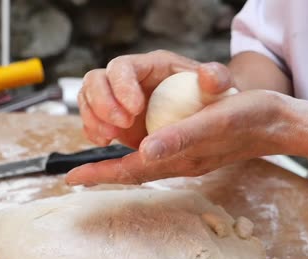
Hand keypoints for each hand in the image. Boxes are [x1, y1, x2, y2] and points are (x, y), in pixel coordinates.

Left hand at [66, 90, 292, 185]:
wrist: (277, 122)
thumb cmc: (250, 118)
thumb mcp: (216, 120)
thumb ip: (181, 136)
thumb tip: (145, 150)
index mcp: (185, 157)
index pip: (135, 170)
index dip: (103, 174)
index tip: (74, 178)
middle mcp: (183, 159)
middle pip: (136, 171)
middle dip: (106, 172)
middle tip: (79, 171)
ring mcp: (189, 154)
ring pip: (146, 163)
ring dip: (120, 163)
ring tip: (99, 158)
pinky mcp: (196, 145)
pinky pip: (161, 152)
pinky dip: (140, 152)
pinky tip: (136, 145)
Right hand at [78, 50, 232, 147]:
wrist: (203, 113)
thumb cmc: (210, 96)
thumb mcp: (219, 84)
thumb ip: (217, 77)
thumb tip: (208, 75)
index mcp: (151, 66)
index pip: (123, 67)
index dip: (121, 86)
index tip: (134, 109)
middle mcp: (129, 79)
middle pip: (96, 80)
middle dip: (102, 104)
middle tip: (122, 125)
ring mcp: (118, 99)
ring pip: (88, 100)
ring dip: (93, 120)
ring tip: (110, 137)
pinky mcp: (115, 119)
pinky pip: (92, 122)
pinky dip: (93, 132)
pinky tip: (105, 143)